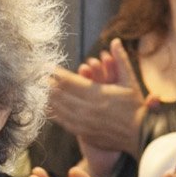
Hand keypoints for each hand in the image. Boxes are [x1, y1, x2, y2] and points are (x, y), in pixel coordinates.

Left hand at [47, 40, 147, 163]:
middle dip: (47, 84)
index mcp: (97, 94)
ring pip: (59, 109)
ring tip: (36, 90)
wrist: (140, 135)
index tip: (46, 66)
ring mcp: (84, 123)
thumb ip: (120, 60)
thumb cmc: (135, 107)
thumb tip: (115, 41)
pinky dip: (53, 113)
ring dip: (47, 99)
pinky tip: (46, 107)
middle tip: (35, 76)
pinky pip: (63, 122)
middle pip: (61, 94)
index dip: (56, 73)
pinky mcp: (83, 133)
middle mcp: (88, 109)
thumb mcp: (129, 81)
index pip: (70, 81)